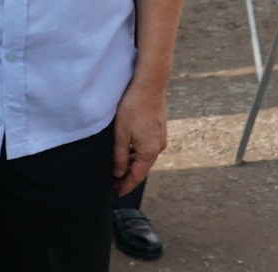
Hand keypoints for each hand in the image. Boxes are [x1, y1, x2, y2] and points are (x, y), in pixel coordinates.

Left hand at [111, 79, 167, 196]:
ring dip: (134, 164)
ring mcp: (161, 137)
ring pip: (146, 157)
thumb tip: (119, 173)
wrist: (149, 85)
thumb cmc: (133, 108)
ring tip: (120, 168)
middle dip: (129, 176)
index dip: (126, 185)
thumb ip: (120, 156)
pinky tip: (129, 150)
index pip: (137, 175)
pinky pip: (149, 147)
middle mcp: (159, 147)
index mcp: (150, 151)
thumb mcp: (121, 134)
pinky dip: (139, 153)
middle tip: (115, 183)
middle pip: (143, 168)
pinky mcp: (160, 129)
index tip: (117, 193)